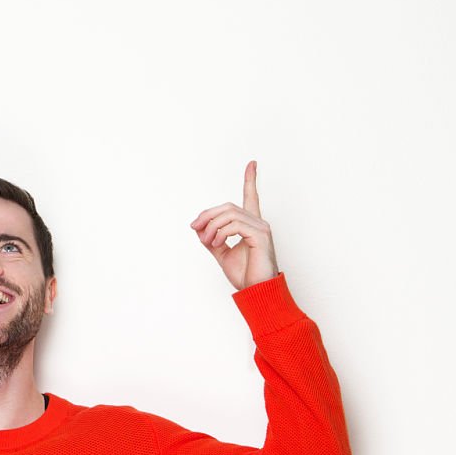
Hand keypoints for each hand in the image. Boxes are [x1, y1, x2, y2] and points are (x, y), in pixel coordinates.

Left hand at [190, 161, 278, 290]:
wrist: (256, 291)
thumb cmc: (245, 275)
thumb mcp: (221, 254)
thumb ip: (211, 240)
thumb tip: (198, 229)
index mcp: (251, 225)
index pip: (251, 197)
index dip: (250, 180)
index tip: (252, 163)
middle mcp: (258, 222)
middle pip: (228, 206)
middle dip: (207, 215)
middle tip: (194, 228)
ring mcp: (261, 227)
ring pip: (229, 214)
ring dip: (211, 226)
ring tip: (207, 241)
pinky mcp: (260, 235)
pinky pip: (235, 225)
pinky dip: (220, 232)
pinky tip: (215, 243)